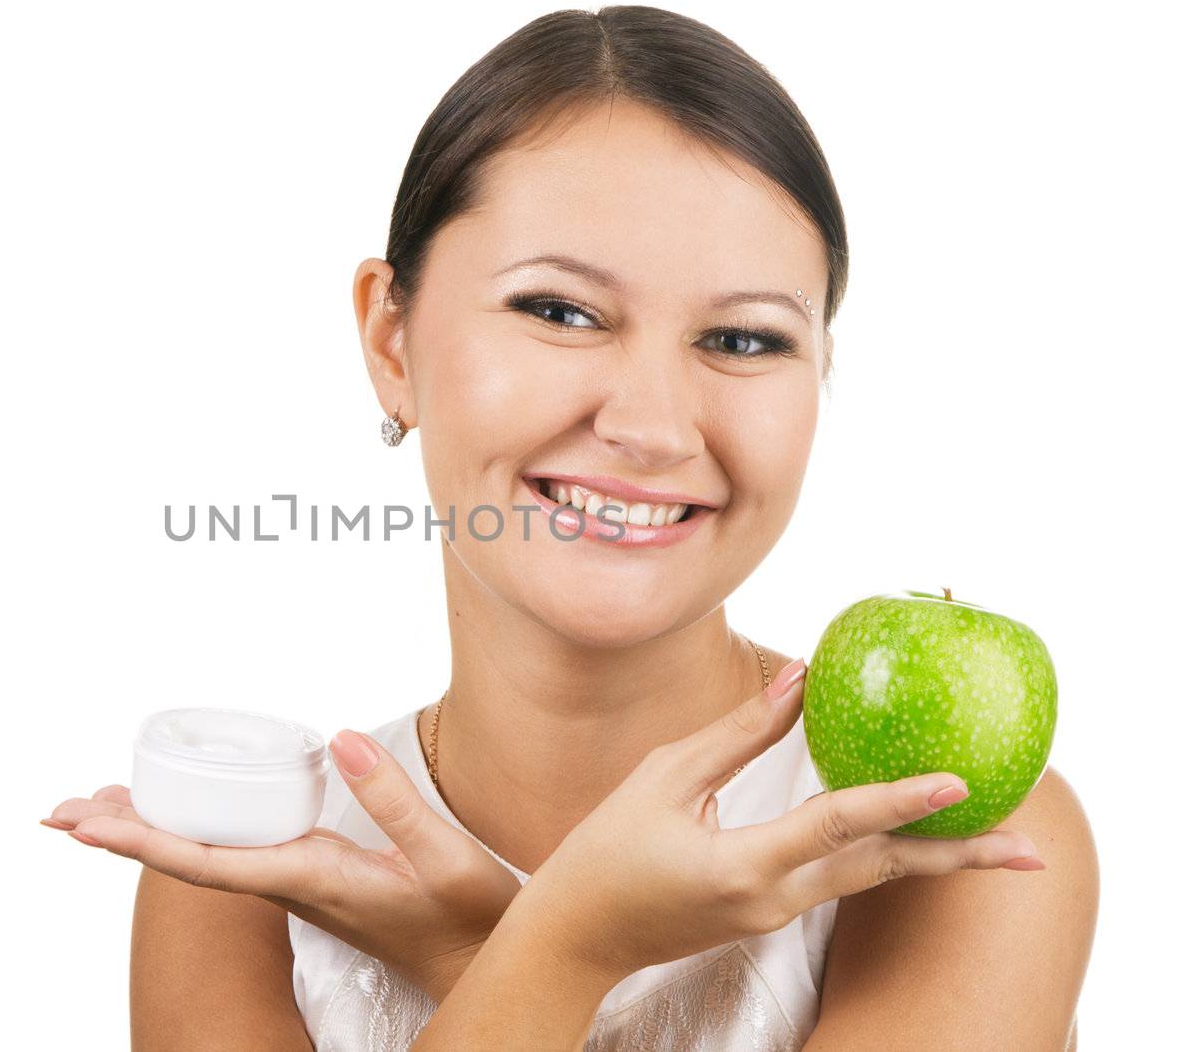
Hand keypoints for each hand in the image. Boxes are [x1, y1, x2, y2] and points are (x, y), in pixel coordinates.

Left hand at [40, 728, 519, 1000]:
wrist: (477, 963)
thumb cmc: (464, 919)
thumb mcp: (443, 858)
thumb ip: (392, 802)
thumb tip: (339, 737)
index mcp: (308, 878)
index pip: (205, 860)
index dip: (140, 837)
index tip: (85, 822)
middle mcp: (288, 883)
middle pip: (186, 856)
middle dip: (120, 832)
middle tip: (58, 808)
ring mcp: (293, 880)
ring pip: (202, 852)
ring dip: (146, 827)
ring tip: (95, 801)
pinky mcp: (307, 874)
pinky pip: (229, 848)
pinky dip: (188, 825)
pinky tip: (178, 808)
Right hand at [525, 659, 1044, 983]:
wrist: (579, 936)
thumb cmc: (606, 851)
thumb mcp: (664, 777)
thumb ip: (738, 730)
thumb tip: (801, 675)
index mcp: (742, 866)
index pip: (836, 827)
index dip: (899, 800)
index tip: (958, 783)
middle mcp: (773, 899)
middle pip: (882, 873)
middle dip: (958, 861)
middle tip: (1030, 850)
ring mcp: (776, 913)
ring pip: (869, 879)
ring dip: (931, 859)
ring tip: (998, 845)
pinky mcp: (771, 912)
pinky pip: (840, 877)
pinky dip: (882, 853)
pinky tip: (908, 832)